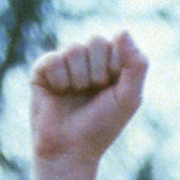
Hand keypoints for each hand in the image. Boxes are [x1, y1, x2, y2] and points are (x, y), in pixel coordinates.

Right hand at [28, 32, 147, 165]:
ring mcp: (64, 63)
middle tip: (92, 92)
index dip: (115, 68)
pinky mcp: (42, 70)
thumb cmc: (102, 126)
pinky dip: (59, 80)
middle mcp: (87, 60)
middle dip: (97, 72)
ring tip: (75, 95)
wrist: (71, 149)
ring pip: (73, 49)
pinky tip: (58, 93)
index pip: (116, 43)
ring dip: (78, 79)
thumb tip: (123, 30)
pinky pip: (53, 59)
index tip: (111, 89)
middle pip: (95, 40)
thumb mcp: (129, 97)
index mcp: (109, 63)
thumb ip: (136, 65)